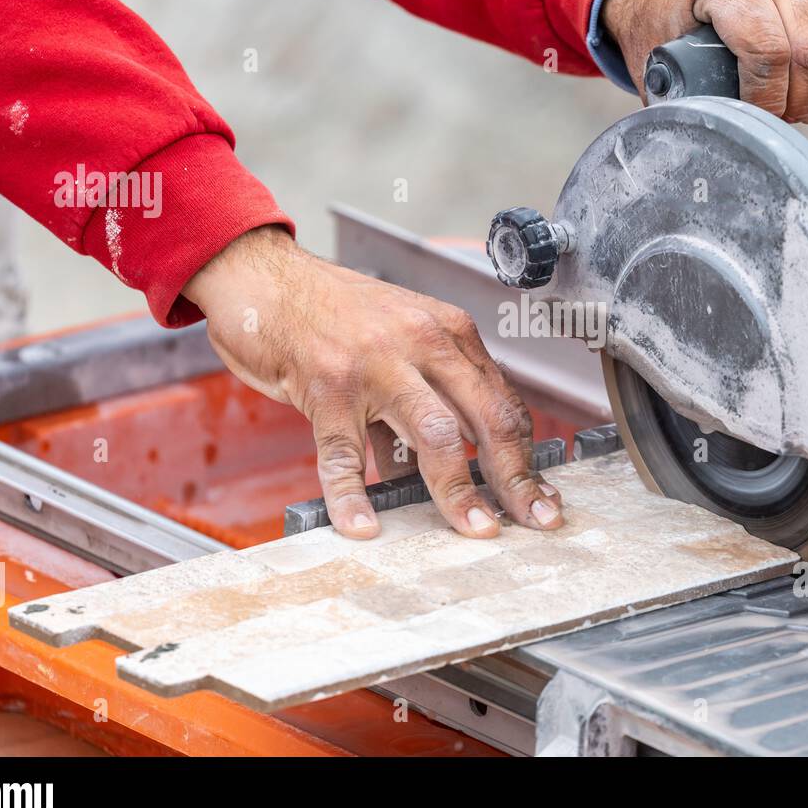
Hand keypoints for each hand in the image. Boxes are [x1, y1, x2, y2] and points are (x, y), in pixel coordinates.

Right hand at [182, 226, 563, 539]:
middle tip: (535, 520)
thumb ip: (431, 393)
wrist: (267, 279)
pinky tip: (362, 527)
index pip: (503, 402)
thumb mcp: (400, 340)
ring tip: (473, 528)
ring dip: (457, 490)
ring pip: (433, 435)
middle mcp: (421, 343)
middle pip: (486, 420)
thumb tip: (456, 463)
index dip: (527, 455)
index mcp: (447, 333)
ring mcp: (375, 365)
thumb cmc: (334, 313)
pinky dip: (353, 496)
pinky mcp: (326, 386)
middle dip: (515, 477)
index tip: (540, 494)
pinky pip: (345, 453)